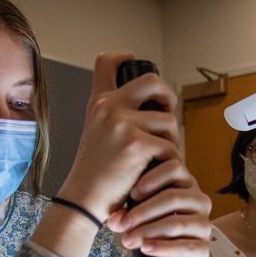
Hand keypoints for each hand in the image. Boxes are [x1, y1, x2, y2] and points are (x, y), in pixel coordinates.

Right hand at [57, 52, 183, 217]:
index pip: (106, 62)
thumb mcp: (96, 134)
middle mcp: (108, 107)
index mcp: (98, 103)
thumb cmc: (94, 174)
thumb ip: (114, 117)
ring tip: (158, 157)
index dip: (123, 56)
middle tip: (168, 113)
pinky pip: (169, 147)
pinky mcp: (137, 145)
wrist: (83, 201)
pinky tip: (155, 172)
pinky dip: (168, 162)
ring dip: (171, 140)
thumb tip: (152, 108)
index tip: (132, 60)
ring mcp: (122, 124)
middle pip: (152, 81)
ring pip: (169, 121)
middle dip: (168, 96)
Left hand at [106, 158, 212, 256]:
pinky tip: (146, 248)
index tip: (132, 194)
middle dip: (143, 211)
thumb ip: (126, 213)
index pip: (174, 168)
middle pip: (173, 198)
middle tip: (123, 224)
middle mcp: (199, 202)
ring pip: (176, 223)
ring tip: (127, 240)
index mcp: (185, 185)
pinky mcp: (204, 249)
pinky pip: (185, 247)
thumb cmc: (153, 229)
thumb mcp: (139, 215)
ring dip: (148, 231)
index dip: (151, 179)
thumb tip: (115, 220)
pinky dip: (163, 248)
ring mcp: (204, 225)